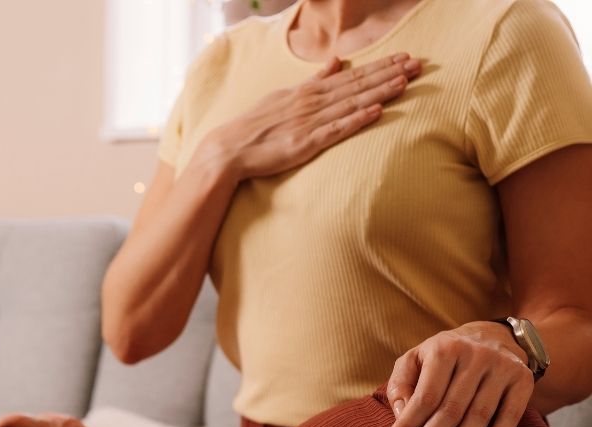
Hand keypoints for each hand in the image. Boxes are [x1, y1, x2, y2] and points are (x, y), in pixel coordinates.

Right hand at [202, 53, 420, 180]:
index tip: (404, 57)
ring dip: (379, 91)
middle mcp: (311, 102)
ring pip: (351, 103)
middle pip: (357, 85)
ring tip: (405, 81)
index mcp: (307, 91)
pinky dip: (356, 119)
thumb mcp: (283, 95)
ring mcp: (309, 123)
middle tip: (418, 64)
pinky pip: (335, 130)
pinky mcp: (304, 144)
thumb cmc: (255, 124)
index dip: (379, 66)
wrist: (229, 148)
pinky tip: (375, 111)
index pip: (351, 76)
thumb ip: (312, 80)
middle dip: (389, 73)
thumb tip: (335, 62)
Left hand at [384, 322, 534, 426]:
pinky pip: (511, 414)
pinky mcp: (523, 379)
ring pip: (480, 414)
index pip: (424, 395)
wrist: (492, 336)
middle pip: (450, 408)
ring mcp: (502, 367)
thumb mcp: (415, 359)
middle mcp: (475, 355)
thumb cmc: (443, 357)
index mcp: (444, 349)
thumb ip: (400, 385)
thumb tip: (400, 416)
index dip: (407, 424)